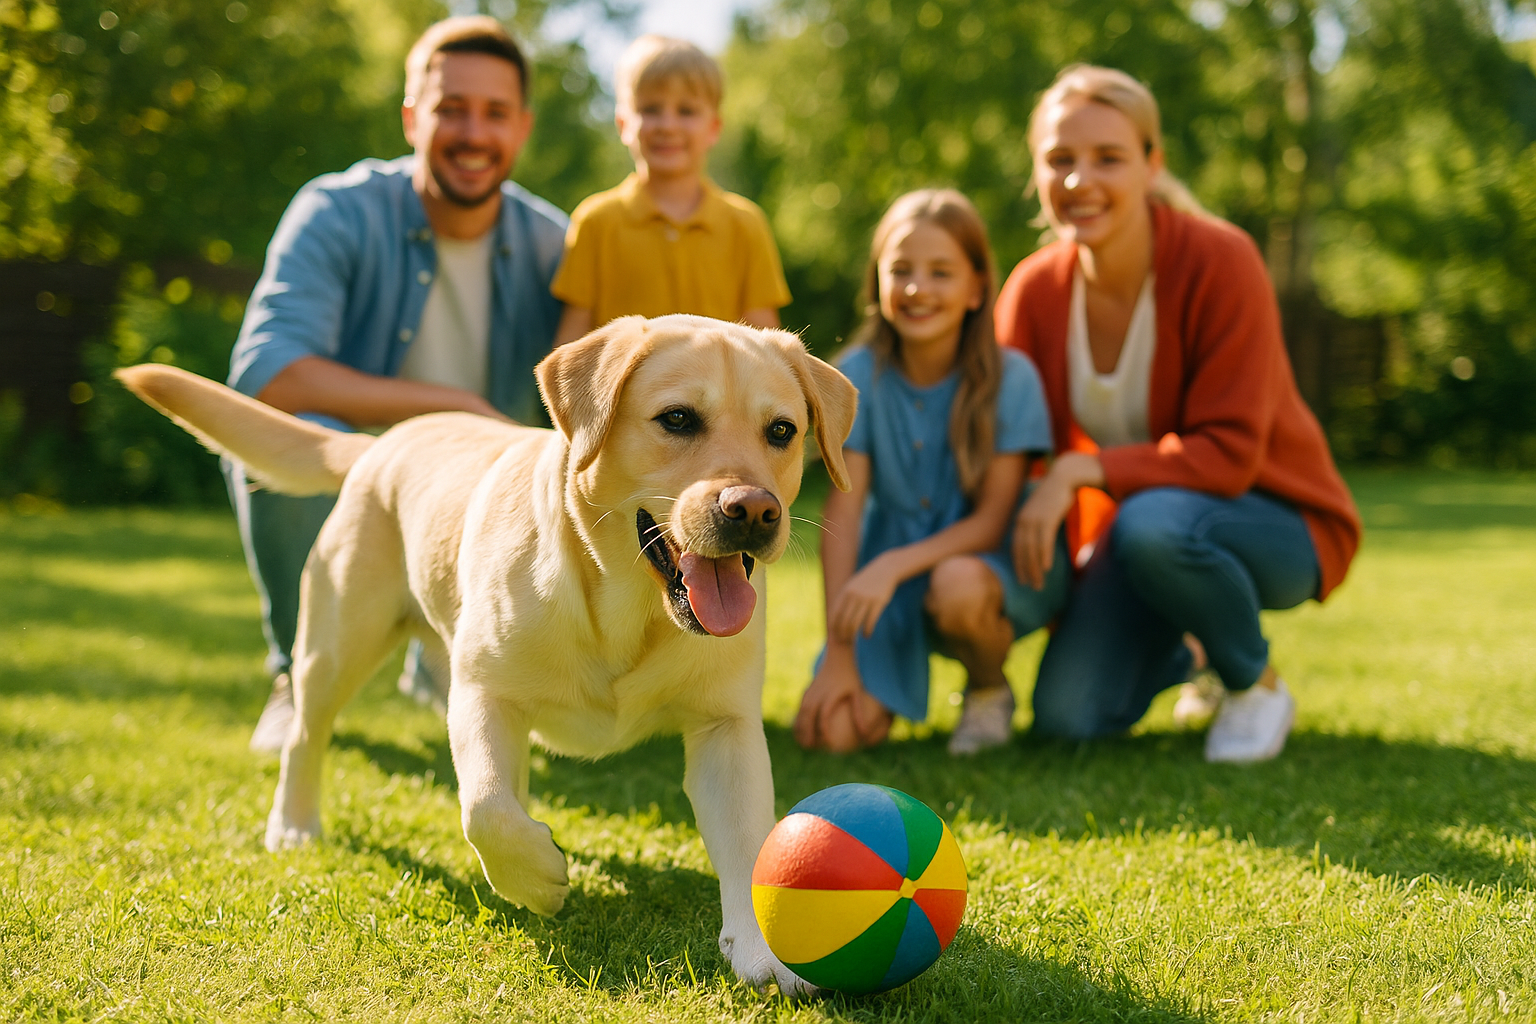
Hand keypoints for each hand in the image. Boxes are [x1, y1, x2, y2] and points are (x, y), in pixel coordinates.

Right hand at [793, 645, 888, 751]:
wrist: (837, 656)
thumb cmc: (850, 675)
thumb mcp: (856, 693)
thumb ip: (859, 714)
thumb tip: (865, 735)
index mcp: (829, 696)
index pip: (824, 718)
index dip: (824, 732)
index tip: (828, 744)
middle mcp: (816, 695)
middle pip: (807, 718)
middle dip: (807, 734)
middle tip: (812, 748)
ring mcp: (809, 693)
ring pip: (801, 714)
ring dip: (801, 729)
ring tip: (805, 743)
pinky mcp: (807, 692)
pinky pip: (800, 709)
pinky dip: (799, 721)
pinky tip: (802, 732)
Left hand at [828, 553, 902, 640]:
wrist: (885, 569)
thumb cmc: (866, 580)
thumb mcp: (852, 585)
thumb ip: (843, 598)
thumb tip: (834, 616)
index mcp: (845, 591)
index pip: (835, 613)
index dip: (834, 626)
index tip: (834, 636)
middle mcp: (854, 595)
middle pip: (845, 620)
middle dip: (842, 633)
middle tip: (844, 641)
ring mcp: (866, 599)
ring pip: (856, 623)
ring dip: (853, 635)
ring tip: (853, 641)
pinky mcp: (879, 602)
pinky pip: (870, 621)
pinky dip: (867, 631)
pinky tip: (867, 635)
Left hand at [1012, 452, 1102, 589]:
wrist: (1064, 477)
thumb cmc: (1055, 495)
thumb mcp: (1041, 511)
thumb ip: (1037, 525)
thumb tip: (1039, 541)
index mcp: (1020, 520)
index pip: (1016, 547)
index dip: (1019, 564)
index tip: (1022, 579)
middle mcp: (1024, 521)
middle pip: (1022, 552)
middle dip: (1027, 571)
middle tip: (1032, 587)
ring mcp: (1034, 519)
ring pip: (1032, 550)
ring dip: (1036, 569)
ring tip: (1040, 583)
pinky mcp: (1047, 518)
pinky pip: (1044, 541)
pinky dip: (1044, 555)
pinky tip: (1047, 568)